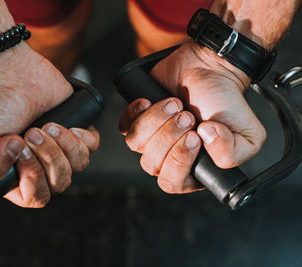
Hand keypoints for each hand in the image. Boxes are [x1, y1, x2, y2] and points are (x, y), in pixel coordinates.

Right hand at [0, 43, 98, 207]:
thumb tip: (16, 160)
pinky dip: (79, 136)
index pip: (36, 197)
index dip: (33, 178)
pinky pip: (91, 147)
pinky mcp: (77, 134)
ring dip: (62, 145)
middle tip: (32, 133)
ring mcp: (61, 151)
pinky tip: (62, 123)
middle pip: (60, 183)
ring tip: (46, 126)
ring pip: (77, 166)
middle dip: (48, 157)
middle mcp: (41, 167)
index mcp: (17, 177)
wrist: (10, 76)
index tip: (22, 151)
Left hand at [119, 41, 265, 193]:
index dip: (179, 161)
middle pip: (152, 164)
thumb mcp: (248, 134)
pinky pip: (126, 126)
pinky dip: (137, 112)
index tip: (193, 136)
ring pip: (137, 144)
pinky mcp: (138, 121)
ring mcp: (151, 139)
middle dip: (169, 138)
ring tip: (175, 104)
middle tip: (187, 116)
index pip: (173, 182)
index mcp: (194, 168)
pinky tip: (153, 101)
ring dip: (155, 122)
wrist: (209, 69)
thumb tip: (206, 141)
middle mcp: (169, 157)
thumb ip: (234, 153)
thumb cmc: (225, 102)